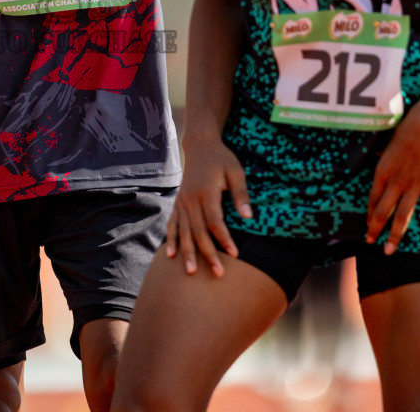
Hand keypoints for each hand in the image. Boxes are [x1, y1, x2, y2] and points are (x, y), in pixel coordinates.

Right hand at [165, 136, 252, 275]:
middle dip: (207, 253)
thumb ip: (241, 194)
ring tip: (190, 272)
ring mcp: (181, 202)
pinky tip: (171, 255)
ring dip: (187, 252)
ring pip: (183, 232)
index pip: (215, 221)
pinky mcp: (177, 204)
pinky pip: (172, 225)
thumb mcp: (236, 172)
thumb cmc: (222, 159)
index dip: (224, 238)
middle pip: (198, 231)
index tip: (235, 254)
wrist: (200, 146)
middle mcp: (190, 199)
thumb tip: (248, 216)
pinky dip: (172, 240)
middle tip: (217, 273)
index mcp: (206, 191)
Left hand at [366, 100, 419, 253]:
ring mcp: (415, 185)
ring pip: (403, 216)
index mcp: (382, 172)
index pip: (372, 200)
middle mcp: (396, 182)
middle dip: (376, 230)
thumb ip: (381, 158)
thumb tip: (374, 159)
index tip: (367, 228)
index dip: (369, 216)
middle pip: (383, 212)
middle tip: (371, 244)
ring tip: (389, 251)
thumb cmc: (405, 131)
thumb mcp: (385, 145)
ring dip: (395, 235)